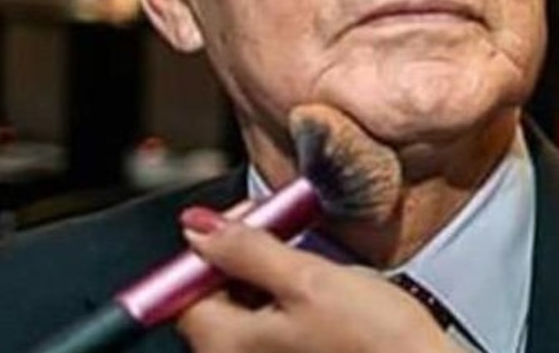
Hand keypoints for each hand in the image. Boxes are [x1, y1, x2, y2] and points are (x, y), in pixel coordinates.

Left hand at [176, 208, 455, 352]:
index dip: (211, 243)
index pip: (182, 285)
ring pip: (246, 304)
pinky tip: (320, 289)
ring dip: (270, 272)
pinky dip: (288, 296)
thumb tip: (197, 227)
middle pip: (214, 295)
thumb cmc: (376, 342)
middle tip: (283, 229)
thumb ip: (246, 250)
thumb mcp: (308, 279)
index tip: (248, 219)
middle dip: (245, 254)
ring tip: (309, 258)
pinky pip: (272, 322)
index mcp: (225, 344)